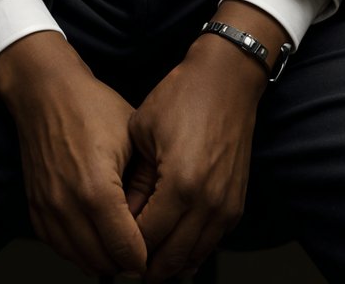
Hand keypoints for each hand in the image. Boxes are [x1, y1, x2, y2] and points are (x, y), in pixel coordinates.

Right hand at [0, 31, 147, 277]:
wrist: (45, 91)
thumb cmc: (90, 106)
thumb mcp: (132, 138)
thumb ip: (145, 182)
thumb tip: (163, 215)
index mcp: (96, 189)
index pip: (126, 249)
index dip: (146, 257)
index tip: (156, 252)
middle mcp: (67, 205)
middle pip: (104, 263)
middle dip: (127, 262)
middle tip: (142, 250)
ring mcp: (47, 209)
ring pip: (80, 260)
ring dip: (103, 259)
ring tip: (120, 245)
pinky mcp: (35, 208)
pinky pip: (59, 248)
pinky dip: (79, 250)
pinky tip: (95, 236)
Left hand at [126, 2, 285, 281]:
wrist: (227, 80)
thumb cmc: (183, 96)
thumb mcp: (142, 131)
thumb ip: (134, 180)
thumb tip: (123, 214)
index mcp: (180, 185)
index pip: (146, 237)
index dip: (125, 246)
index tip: (109, 245)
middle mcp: (207, 203)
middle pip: (171, 258)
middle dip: (145, 265)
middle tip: (124, 264)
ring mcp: (225, 206)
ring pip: (193, 257)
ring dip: (169, 264)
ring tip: (145, 262)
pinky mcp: (236, 204)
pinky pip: (210, 244)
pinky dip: (190, 252)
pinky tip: (172, 250)